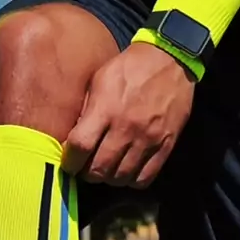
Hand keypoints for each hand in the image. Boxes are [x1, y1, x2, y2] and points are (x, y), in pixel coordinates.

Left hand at [62, 42, 194, 187]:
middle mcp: (127, 127)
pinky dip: (131, 180)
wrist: (170, 59)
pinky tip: (126, 170)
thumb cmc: (128, 69)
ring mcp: (148, 138)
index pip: (80, 147)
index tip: (69, 162)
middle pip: (99, 169)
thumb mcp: (99, 80)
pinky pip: (144, 178)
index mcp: (106, 108)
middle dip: (87, 174)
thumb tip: (71, 141)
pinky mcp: (166, 145)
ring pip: (120, 178)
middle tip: (86, 168)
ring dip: (109, 178)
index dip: (70, 161)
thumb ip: (85, 112)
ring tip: (107, 169)